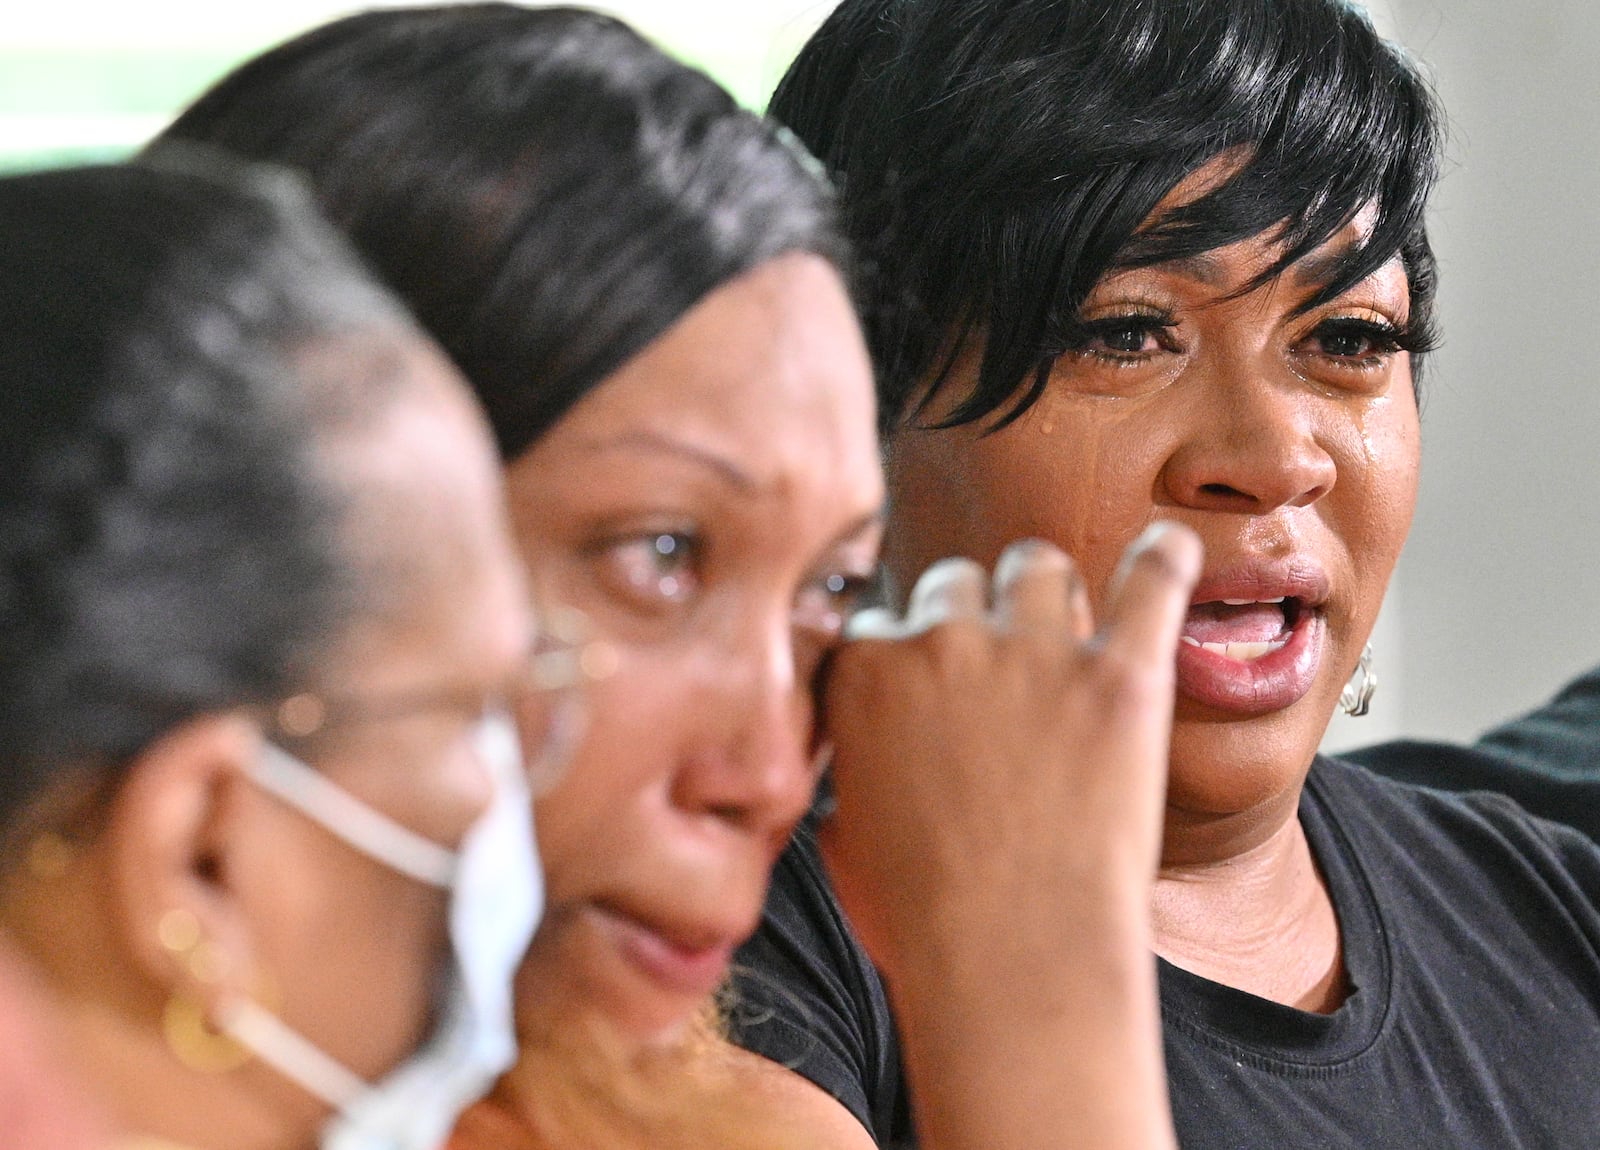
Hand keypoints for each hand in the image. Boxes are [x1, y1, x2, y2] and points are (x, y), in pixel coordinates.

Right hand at [817, 523, 1200, 997]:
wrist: (1014, 965)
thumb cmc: (925, 922)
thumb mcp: (847, 844)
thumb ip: (849, 781)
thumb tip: (856, 779)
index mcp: (865, 675)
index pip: (882, 620)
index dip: (909, 654)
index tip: (930, 684)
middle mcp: (941, 642)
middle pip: (956, 580)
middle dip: (973, 616)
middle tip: (998, 671)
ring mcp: (1033, 652)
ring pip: (1038, 567)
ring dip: (1047, 595)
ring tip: (1067, 633)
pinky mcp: (1120, 676)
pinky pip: (1152, 581)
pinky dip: (1164, 561)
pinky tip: (1169, 553)